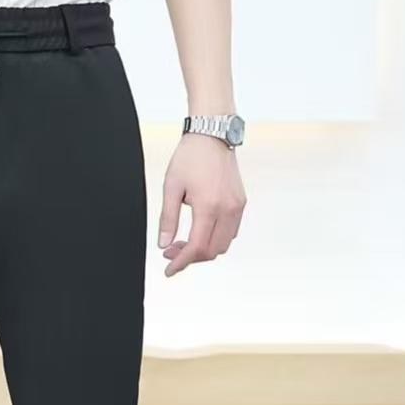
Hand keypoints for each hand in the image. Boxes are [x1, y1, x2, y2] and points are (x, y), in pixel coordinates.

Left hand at [157, 134, 246, 276]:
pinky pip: (230, 232)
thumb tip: (163, 245)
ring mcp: (237, 206)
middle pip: (211, 251)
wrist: (213, 133)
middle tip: (170, 252)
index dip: (181, 263)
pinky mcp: (240, 202)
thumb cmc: (190, 157)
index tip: (168, 271)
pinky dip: (214, 239)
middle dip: (190, 257)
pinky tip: (199, 231)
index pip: (196, 247)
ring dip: (203, 249)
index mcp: (209, 206)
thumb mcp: (171, 188)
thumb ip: (167, 219)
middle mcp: (228, 209)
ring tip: (182, 242)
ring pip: (223, 245)